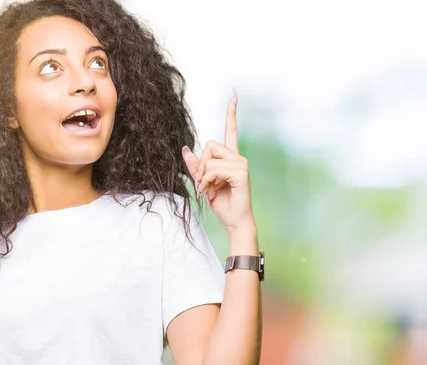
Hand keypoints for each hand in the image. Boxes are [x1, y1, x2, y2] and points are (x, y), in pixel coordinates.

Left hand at [182, 90, 254, 233]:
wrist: (234, 221)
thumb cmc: (222, 203)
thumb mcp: (204, 182)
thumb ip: (196, 166)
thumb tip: (185, 148)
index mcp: (230, 158)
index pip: (231, 131)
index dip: (231, 114)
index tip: (234, 96)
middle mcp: (238, 157)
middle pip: (210, 144)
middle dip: (200, 164)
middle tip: (201, 183)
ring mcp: (241, 164)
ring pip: (210, 157)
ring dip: (203, 176)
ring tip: (208, 190)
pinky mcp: (241, 172)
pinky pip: (214, 169)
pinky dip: (208, 181)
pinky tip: (212, 191)